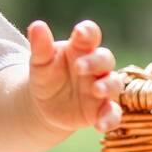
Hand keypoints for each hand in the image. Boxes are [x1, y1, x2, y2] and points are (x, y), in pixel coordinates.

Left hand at [26, 19, 123, 133]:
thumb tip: (37, 25)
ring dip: (108, 86)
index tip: (80, 32)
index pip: (90, 34)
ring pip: (114, 84)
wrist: (43, 105)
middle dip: (95, 61)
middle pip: (105, 58)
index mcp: (80, 48)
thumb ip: (40, 46)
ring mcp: (101, 88)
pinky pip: (113, 113)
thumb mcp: (40, 62)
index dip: (88, 32)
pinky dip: (110, 119)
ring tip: (96, 90)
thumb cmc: (46, 76)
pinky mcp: (101, 110)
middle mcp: (95, 67)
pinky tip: (100, 126)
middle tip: (79, 67)